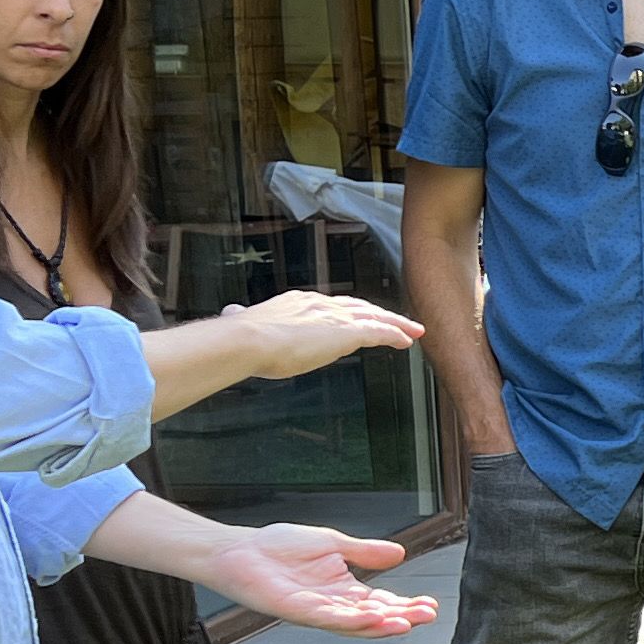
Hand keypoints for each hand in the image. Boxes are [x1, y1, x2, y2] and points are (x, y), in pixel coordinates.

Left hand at [199, 524, 439, 636]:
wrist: (240, 550)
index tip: (429, 604)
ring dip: (382, 624)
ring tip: (406, 622)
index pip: (381, 600)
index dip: (405, 604)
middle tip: (427, 615)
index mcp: (343, 589)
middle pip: (374, 616)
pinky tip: (372, 616)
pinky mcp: (297, 610)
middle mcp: (333, 604)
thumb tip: (399, 554)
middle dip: (402, 616)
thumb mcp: (332, 543)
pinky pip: (329, 618)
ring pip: (355, 623)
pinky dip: (352, 619)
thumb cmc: (277, 547)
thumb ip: (364, 551)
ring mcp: (316, 611)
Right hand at [229, 291, 422, 379]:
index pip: (331, 305)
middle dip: (380, 313)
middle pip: (359, 306)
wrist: (248, 340)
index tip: (359, 316)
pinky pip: (378, 332)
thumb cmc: (241, 338)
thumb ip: (240, 318)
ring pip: (374, 317)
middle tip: (399, 321)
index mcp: (297, 302)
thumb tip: (230, 313)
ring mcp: (334, 317)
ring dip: (396, 324)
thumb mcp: (242, 322)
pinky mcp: (345, 333)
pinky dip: (394, 334)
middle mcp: (319, 304)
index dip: (349, 311)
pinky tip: (407, 340)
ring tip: (414, 331)